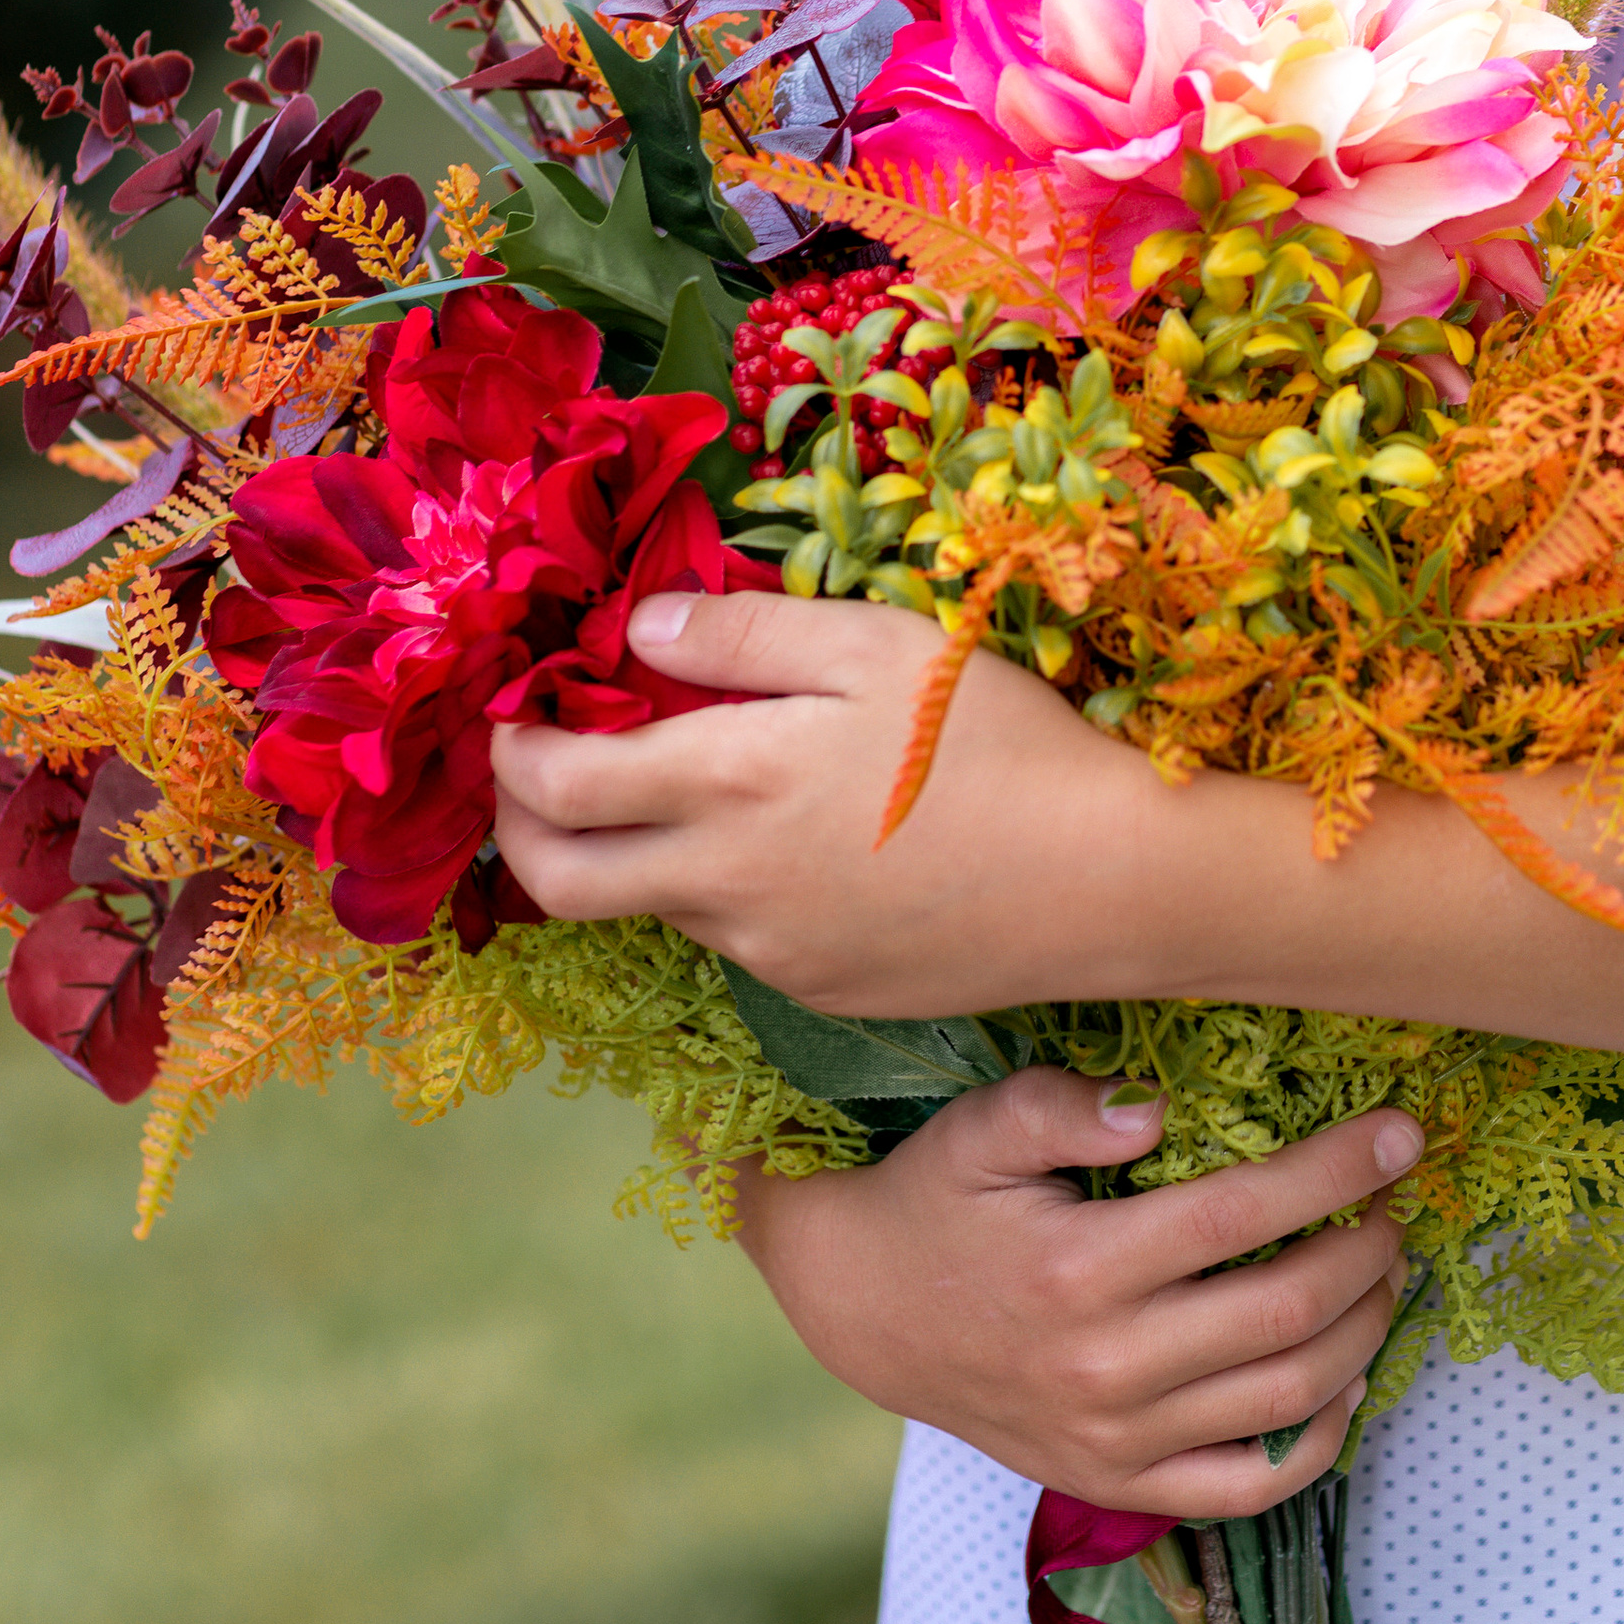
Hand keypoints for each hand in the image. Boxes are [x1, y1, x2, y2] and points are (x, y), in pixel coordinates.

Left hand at [490, 587, 1170, 1009]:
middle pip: (560, 883)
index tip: (516, 711)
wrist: (1112, 881)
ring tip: (700, 787)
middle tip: (537, 774)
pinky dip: (726, 889)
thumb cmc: (1003, 741)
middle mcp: (725, 887)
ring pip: (656, 908)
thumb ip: (742, 637)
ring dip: (639, 853)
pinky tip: (801, 843)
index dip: (511, 748)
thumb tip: (637, 630)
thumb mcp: (877, 645)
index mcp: (728, 785)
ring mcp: (771, 955)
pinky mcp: (820, 994)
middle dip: (519, 827)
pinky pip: (739, 939)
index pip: (555, 786)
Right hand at [736, 1069, 1422, 1515]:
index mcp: (1081, 1268)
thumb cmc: (937, 1198)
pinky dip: (1316, 1444)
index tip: (1401, 1135)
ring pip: (1285, 1400)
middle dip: (1367, 1251)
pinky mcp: (1116, 1485)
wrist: (866, 1309)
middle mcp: (1107, 1367)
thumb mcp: (984, 1126)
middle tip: (1396, 1204)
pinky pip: (1244, 1488)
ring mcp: (1115, 1441)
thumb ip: (1070, 1105)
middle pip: (1286, 1313)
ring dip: (1363, 1334)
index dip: (1338, 1170)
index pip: (1245, 1215)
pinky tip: (1345, 1382)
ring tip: (1384, 1275)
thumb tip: (1164, 1103)